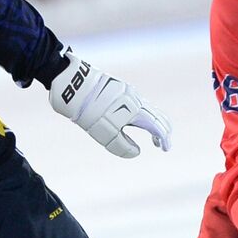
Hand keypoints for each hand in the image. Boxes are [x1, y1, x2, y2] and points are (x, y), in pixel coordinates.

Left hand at [48, 50, 171, 158]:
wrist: (72, 86)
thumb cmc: (89, 112)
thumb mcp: (105, 135)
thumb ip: (123, 146)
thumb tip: (137, 152)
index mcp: (135, 110)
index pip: (157, 126)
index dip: (164, 139)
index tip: (165, 149)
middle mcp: (135, 98)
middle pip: (157, 115)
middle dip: (162, 130)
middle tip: (160, 143)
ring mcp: (127, 91)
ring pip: (148, 108)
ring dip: (153, 122)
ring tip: (151, 135)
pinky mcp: (119, 88)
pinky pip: (139, 102)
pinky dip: (144, 114)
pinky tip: (137, 120)